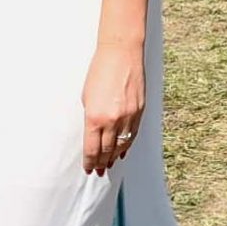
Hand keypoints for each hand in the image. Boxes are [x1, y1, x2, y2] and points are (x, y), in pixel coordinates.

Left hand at [82, 37, 145, 175]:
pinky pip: (133, 134)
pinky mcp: (140, 111)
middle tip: (98, 171)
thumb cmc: (99, 72)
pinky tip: (123, 151)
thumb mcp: (86, 97)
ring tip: (110, 164)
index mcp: (94, 118)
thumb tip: (94, 134)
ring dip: (114, 156)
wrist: (121, 54)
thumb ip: (91, 118)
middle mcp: (112, 121)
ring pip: (122, 145)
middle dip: (101, 163)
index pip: (92, 149)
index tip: (88, 168)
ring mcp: (128, 117)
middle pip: (106, 151)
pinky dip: (127, 144)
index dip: (89, 162)